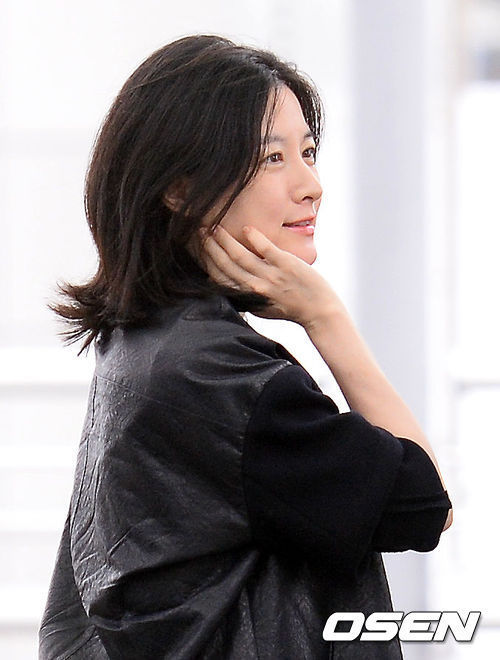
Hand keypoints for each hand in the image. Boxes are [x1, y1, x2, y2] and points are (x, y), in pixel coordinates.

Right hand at [200, 225, 343, 328]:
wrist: (319, 311)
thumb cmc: (290, 309)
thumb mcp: (261, 306)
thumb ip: (243, 295)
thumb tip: (222, 283)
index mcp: (248, 297)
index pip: (220, 278)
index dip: (207, 261)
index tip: (199, 248)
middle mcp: (256, 287)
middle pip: (225, 264)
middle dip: (209, 247)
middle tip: (200, 232)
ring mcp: (271, 276)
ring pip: (240, 256)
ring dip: (224, 240)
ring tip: (214, 227)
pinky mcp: (286, 265)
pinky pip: (266, 249)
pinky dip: (254, 238)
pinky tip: (245, 229)